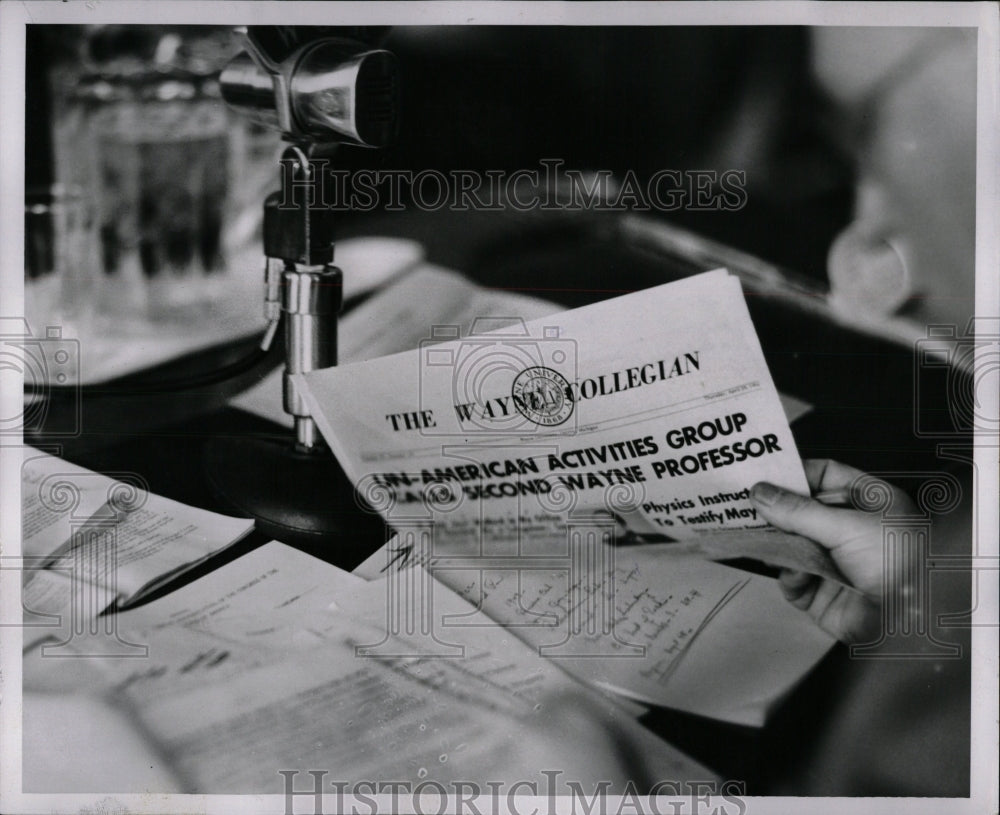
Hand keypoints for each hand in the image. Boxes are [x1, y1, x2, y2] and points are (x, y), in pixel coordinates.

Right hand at [750, 459, 917, 643]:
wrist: (911, 626)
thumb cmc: (900, 568)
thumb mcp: (847, 528)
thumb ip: (798, 511)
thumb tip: (761, 493)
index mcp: (870, 503)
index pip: (825, 476)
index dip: (795, 475)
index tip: (764, 475)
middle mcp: (851, 530)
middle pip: (801, 511)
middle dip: (777, 513)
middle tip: (748, 507)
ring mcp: (835, 562)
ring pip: (791, 544)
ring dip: (779, 545)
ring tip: (766, 541)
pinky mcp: (821, 592)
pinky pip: (792, 576)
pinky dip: (789, 575)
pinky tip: (797, 575)